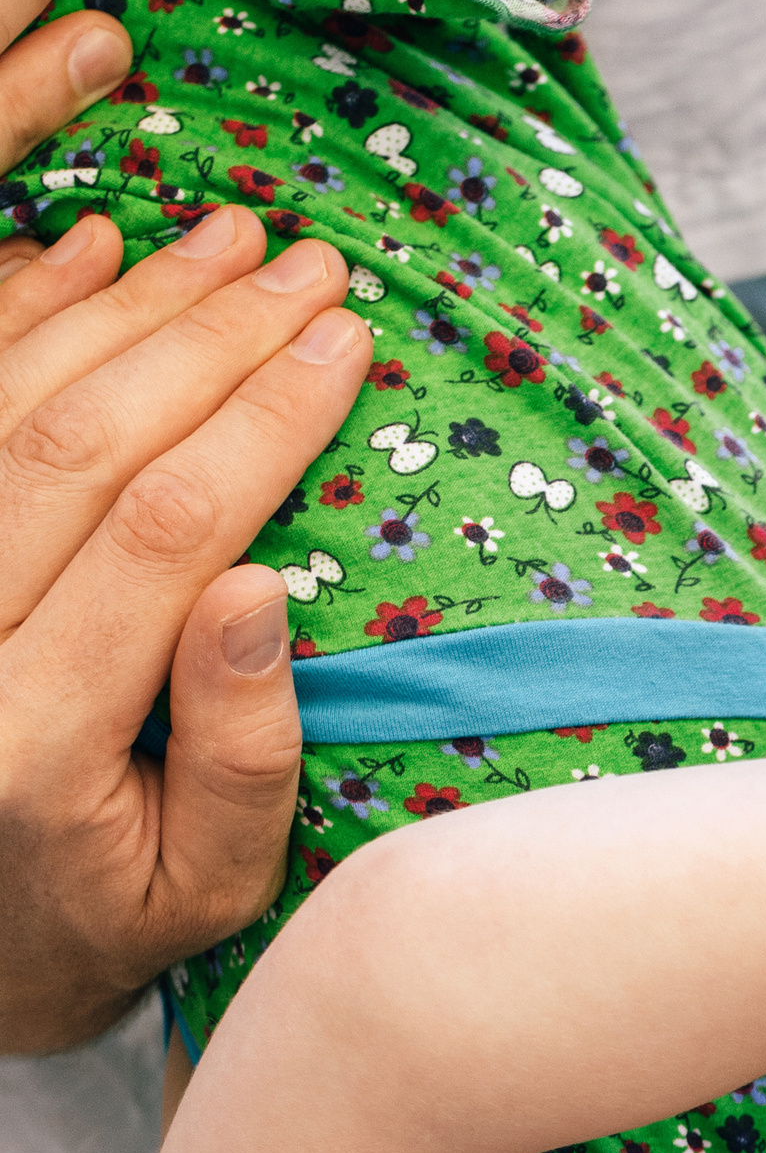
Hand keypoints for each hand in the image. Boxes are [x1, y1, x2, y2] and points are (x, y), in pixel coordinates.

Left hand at [0, 145, 367, 1052]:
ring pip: (7, 401)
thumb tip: (258, 590)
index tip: (345, 346)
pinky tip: (94, 253)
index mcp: (37, 738)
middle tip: (305, 264)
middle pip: (82, 442)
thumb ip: (241, 756)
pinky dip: (20, 313)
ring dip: (125, 302)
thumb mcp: (214, 886)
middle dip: (208, 337)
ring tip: (226, 238)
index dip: (261, 422)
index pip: (164, 532)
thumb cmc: (117, 915)